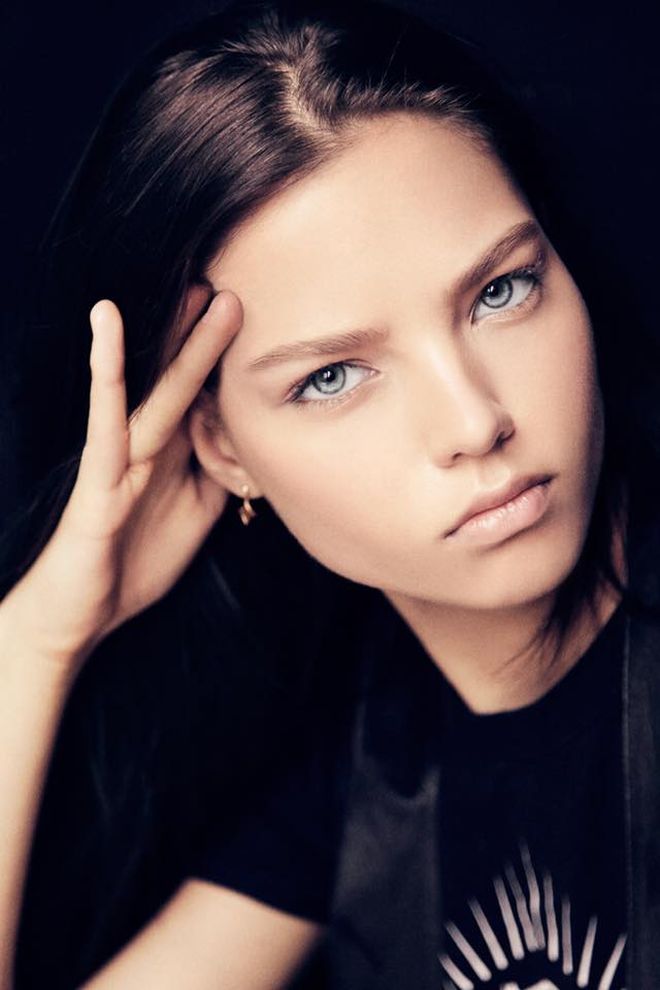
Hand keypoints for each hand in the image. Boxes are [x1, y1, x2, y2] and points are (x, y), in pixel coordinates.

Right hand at [5, 288, 241, 670]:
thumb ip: (218, 477)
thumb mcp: (194, 518)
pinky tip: (107, 326)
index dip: (227, 364)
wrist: (77, 617)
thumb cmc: (130, 564)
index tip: (259, 324)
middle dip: (208, 336)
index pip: (201, 400)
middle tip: (234, 285)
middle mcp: (145, 448)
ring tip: (199, 293)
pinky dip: (108, 372)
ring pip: (155, 392)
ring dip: (177, 342)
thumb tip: (250, 443)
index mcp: (169, 457)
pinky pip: (105, 420)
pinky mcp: (97, 479)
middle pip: (182, 382)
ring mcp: (119, 459)